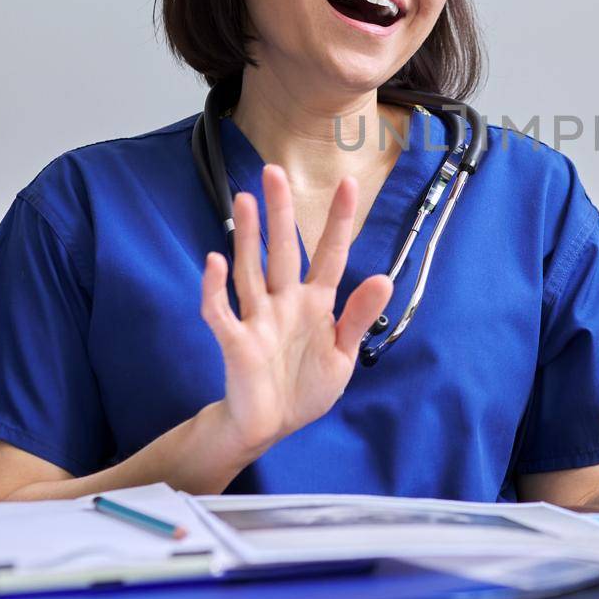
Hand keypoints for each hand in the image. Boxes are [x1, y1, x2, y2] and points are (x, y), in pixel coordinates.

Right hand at [197, 165, 392, 456]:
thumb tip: (384, 278)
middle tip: (273, 171)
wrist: (269, 427)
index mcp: (316, 304)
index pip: (330, 255)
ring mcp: (258, 318)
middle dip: (279, 212)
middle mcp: (284, 302)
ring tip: (243, 199)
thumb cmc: (304, 389)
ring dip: (246, 236)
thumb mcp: (342, 356)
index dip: (339, 221)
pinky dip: (215, 287)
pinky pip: (220, 310)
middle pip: (283, 250)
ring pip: (251, 269)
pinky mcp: (235, 341)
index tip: (350, 184)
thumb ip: (358, 317)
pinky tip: (215, 261)